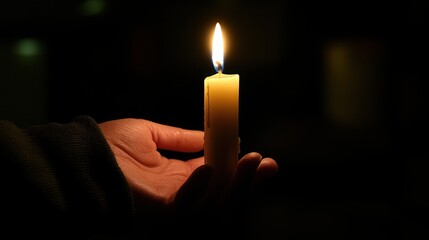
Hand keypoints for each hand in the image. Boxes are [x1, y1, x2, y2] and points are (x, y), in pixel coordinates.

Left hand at [99, 118, 277, 215]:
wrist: (79, 158)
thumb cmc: (109, 146)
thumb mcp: (151, 133)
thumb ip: (180, 137)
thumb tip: (208, 133)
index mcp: (177, 176)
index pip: (215, 175)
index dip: (237, 166)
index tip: (255, 153)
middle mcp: (179, 193)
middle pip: (222, 193)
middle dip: (247, 181)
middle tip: (269, 164)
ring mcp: (170, 205)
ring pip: (213, 203)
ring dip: (235, 184)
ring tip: (253, 163)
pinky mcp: (158, 211)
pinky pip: (185, 206)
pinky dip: (198, 189)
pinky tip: (208, 169)